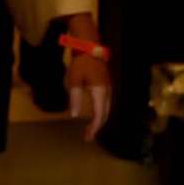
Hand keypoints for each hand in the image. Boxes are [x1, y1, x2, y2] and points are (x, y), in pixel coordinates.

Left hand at [64, 16, 110, 142]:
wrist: (90, 47)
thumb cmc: (81, 63)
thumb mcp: (74, 80)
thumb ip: (75, 98)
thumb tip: (75, 115)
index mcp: (100, 92)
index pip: (99, 115)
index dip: (94, 127)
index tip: (87, 137)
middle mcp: (108, 92)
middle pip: (105, 114)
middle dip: (97, 126)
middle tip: (88, 136)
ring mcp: (109, 88)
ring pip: (107, 109)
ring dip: (100, 120)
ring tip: (91, 128)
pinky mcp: (107, 84)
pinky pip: (107, 103)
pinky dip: (102, 112)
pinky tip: (95, 114)